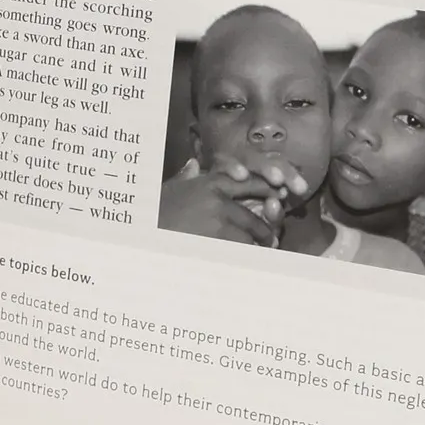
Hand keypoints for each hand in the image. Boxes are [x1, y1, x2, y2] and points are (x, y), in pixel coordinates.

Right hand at [156, 157, 294, 244]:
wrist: (145, 231)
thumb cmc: (156, 211)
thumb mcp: (170, 190)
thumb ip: (185, 178)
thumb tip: (193, 166)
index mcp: (209, 183)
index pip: (250, 183)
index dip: (267, 190)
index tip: (278, 197)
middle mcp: (217, 200)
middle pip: (254, 215)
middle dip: (266, 229)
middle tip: (271, 238)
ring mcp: (218, 222)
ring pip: (251, 235)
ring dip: (258, 245)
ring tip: (262, 252)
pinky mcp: (217, 242)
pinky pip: (243, 250)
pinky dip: (248, 255)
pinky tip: (249, 259)